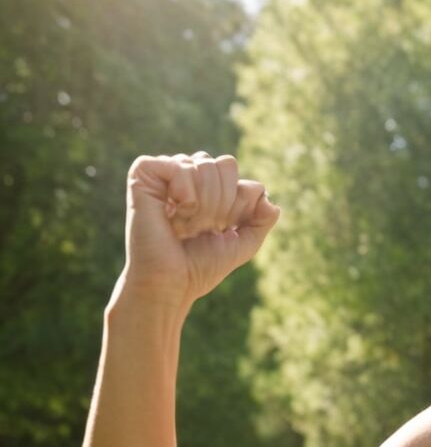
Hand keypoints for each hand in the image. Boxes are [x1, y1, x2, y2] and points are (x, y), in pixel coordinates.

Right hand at [120, 152, 279, 310]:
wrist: (172, 283)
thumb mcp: (243, 244)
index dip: (237, 203)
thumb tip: (270, 201)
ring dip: (203, 203)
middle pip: (224, 164)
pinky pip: (177, 165)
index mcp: (208, 188)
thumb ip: (262, 221)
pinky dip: (183, 192)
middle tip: (202, 228)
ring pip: (203, 163)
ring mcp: (165, 175)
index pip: (237, 173)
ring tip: (186, 225)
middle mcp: (187, 177)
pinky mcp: (143, 175)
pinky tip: (172, 213)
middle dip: (222, 202)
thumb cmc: (201, 266)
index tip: (221, 229)